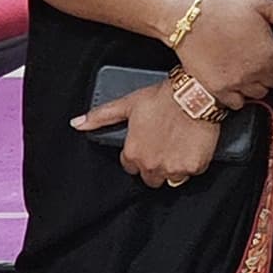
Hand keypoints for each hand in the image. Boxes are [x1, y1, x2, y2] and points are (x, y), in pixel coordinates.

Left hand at [77, 75, 227, 190]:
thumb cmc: (162, 98)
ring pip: (171, 178)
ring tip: (178, 147)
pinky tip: (192, 147)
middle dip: (155, 165)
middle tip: (163, 147)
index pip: (130, 167)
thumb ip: (101, 117)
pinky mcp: (194, 167)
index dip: (138, 155)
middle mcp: (151, 165)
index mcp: (133, 153)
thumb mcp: (128, 104)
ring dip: (173, 167)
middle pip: (150, 178)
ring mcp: (174, 168)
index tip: (147, 144)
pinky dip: (192, 163)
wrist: (195, 94)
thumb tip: (77, 123)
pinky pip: (191, 173)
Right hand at [177, 0, 272, 106]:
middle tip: (262, 64)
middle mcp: (257, 71)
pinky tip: (235, 82)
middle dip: (272, 74)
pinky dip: (239, 96)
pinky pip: (238, 104)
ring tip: (248, 72)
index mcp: (271, 52)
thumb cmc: (225, 9)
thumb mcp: (261, 5)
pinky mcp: (219, 90)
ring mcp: (237, 83)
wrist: (188, 20)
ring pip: (259, 94)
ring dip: (257, 85)